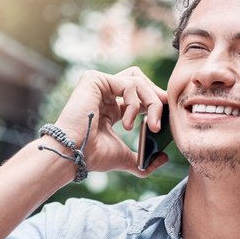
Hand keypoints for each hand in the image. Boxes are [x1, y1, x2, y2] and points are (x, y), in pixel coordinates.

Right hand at [50, 67, 169, 176]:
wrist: (75, 154)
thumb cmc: (92, 156)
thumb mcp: (125, 157)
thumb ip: (143, 159)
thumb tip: (164, 158)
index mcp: (110, 108)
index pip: (138, 94)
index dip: (155, 101)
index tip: (165, 117)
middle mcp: (104, 93)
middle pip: (140, 81)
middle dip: (156, 98)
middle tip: (162, 118)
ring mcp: (99, 85)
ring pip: (138, 80)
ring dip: (150, 103)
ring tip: (149, 126)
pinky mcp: (94, 79)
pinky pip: (128, 83)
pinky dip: (135, 103)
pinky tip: (127, 123)